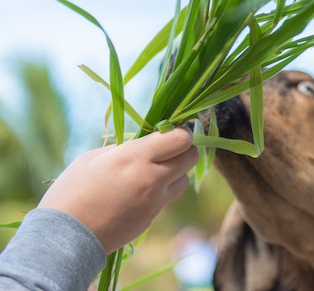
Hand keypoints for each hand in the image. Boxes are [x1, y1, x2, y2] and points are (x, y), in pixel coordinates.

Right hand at [39, 127, 198, 253]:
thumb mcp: (92, 158)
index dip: (180, 132)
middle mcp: (152, 178)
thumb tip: (144, 144)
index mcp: (135, 157)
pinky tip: (138, 192)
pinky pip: (167, 198)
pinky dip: (161, 191)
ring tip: (151, 172)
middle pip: (191, 156)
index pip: (181, 139)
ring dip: (175, 172)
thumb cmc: (71, 191)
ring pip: (184, 179)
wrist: (65, 238)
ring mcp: (155, 201)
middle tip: (166, 149)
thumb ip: (124, 149)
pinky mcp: (152, 218)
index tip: (169, 132)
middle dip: (183, 149)